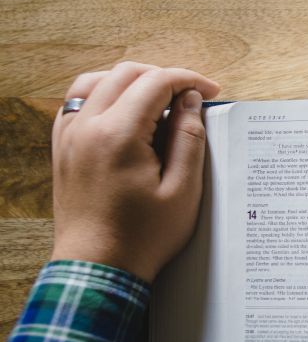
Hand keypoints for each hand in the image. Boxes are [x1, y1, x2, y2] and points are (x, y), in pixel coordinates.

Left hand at [51, 62, 219, 281]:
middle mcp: (87, 127)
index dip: (189, 80)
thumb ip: (189, 138)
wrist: (99, 267)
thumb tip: (189, 100)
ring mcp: (69, 136)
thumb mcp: (183, 190)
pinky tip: (125, 111)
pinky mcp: (63, 148)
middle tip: (191, 95)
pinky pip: (77, 102)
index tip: (210, 92)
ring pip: (97, 81)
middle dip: (164, 76)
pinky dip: (103, 94)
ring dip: (132, 81)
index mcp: (119, 135)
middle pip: (127, 74)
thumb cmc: (143, 236)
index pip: (156, 82)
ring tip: (159, 98)